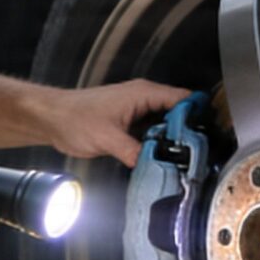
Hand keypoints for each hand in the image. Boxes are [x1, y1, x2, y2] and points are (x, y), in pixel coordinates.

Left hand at [33, 79, 191, 167]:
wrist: (52, 119)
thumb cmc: (74, 119)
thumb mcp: (107, 138)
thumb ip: (134, 151)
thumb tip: (155, 165)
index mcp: (143, 94)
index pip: (183, 100)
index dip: (198, 115)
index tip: (208, 135)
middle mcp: (144, 99)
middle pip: (178, 114)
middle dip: (189, 132)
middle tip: (199, 155)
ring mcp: (137, 112)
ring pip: (166, 125)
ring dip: (173, 140)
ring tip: (185, 160)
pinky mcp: (130, 125)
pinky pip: (152, 133)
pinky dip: (159, 145)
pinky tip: (163, 160)